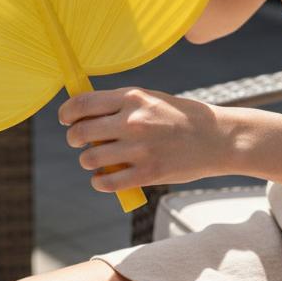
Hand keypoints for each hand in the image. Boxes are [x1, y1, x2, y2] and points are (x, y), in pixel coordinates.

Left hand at [57, 87, 233, 192]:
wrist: (216, 138)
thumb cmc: (179, 116)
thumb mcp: (150, 99)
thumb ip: (119, 104)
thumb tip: (82, 110)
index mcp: (132, 97)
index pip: (82, 104)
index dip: (66, 113)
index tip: (65, 119)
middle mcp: (133, 121)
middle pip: (81, 132)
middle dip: (74, 138)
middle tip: (78, 141)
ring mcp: (140, 149)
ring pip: (90, 159)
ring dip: (88, 161)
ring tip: (96, 159)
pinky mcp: (148, 174)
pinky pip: (107, 182)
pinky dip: (99, 182)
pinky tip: (103, 178)